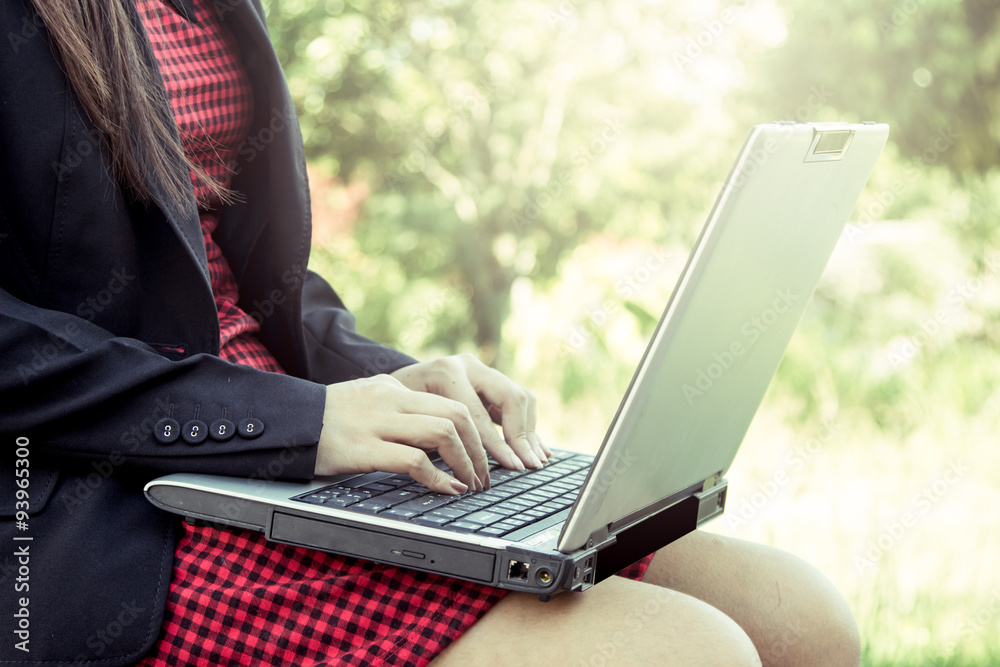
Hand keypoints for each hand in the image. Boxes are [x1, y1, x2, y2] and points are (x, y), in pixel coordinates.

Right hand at [315, 374, 485, 493]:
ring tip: (470, 484)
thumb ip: (396, 410)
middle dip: (479, 447)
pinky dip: (438, 478)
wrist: (284, 422)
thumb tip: (433, 436)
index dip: (477, 430)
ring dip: (466, 462)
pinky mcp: (363, 448)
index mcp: (394, 388)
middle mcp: (391, 399)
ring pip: (443, 432)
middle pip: (457, 414)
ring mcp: (378, 423)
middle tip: (483, 475)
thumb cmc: (323, 420)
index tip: (482, 455)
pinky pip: (413, 460)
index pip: (451, 400)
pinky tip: (447, 490)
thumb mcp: (365, 402)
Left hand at [390, 354, 552, 473]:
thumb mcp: (407, 422)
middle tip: (528, 465)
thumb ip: (436, 441)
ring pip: (521, 397)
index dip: (497, 445)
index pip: (478, 414)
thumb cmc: (396, 408)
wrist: (392, 385)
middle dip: (521, 435)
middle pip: (510, 397)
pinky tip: (539, 450)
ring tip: (536, 461)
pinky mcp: (491, 381)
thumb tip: (463, 474)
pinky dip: (529, 427)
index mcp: (446, 372)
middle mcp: (468, 366)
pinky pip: (520, 401)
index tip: (511, 468)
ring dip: (530, 431)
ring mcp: (482, 371)